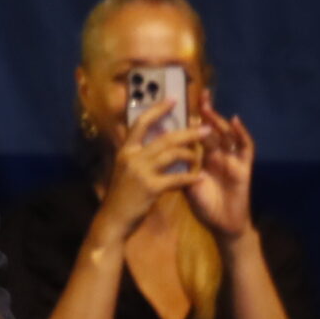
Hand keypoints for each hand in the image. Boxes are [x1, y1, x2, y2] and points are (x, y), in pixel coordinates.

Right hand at [93, 100, 206, 246]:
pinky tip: (199, 178)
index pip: (141, 123)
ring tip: (201, 156)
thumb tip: (157, 139)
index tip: (174, 99)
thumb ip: (138, 155)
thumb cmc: (121, 194)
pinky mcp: (150, 187)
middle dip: (188, 132)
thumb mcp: (125, 169)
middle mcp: (132, 156)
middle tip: (205, 128)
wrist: (114, 219)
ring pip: (172, 154)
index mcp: (126, 150)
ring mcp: (140, 171)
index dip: (158, 110)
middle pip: (164, 138)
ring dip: (191, 154)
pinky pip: (176, 178)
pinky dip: (189, 178)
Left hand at [185, 94, 257, 241]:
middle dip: (206, 112)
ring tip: (209, 105)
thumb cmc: (204, 205)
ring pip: (226, 133)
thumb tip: (157, 153)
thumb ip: (176, 168)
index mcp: (203, 157)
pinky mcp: (244, 167)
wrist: (222, 225)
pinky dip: (242, 133)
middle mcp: (218, 154)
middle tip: (198, 94)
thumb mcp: (185, 183)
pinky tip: (235, 121)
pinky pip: (245, 147)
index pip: (196, 133)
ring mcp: (232, 159)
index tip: (180, 105)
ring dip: (218, 118)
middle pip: (212, 128)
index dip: (191, 119)